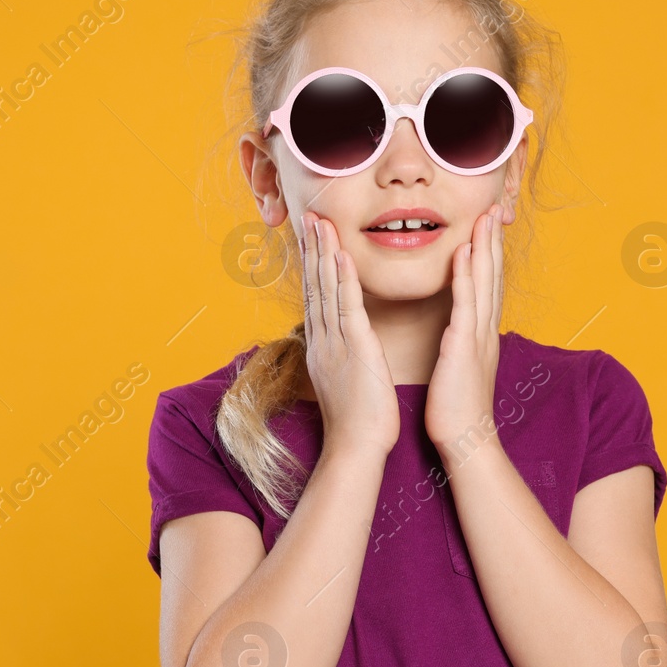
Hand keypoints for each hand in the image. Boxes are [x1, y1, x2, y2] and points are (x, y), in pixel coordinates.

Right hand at [300, 212, 399, 458]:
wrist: (356, 449)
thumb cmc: (357, 424)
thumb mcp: (346, 384)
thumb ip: (343, 361)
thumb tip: (343, 352)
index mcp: (322, 348)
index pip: (316, 299)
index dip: (313, 267)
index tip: (312, 239)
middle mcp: (322, 341)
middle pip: (315, 287)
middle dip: (312, 250)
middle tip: (309, 217)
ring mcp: (335, 344)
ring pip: (326, 290)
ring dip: (323, 254)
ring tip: (320, 222)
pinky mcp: (354, 350)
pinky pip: (347, 308)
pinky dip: (343, 280)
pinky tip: (341, 255)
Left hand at [426, 203, 504, 456]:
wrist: (465, 441)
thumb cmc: (456, 409)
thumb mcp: (460, 368)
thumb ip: (461, 344)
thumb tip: (458, 332)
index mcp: (481, 335)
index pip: (487, 286)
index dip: (489, 254)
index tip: (487, 227)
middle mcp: (484, 330)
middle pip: (492, 276)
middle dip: (492, 240)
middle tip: (494, 207)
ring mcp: (477, 337)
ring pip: (483, 282)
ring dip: (484, 247)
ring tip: (484, 216)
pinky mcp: (464, 347)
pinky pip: (465, 304)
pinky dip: (466, 275)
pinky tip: (463, 251)